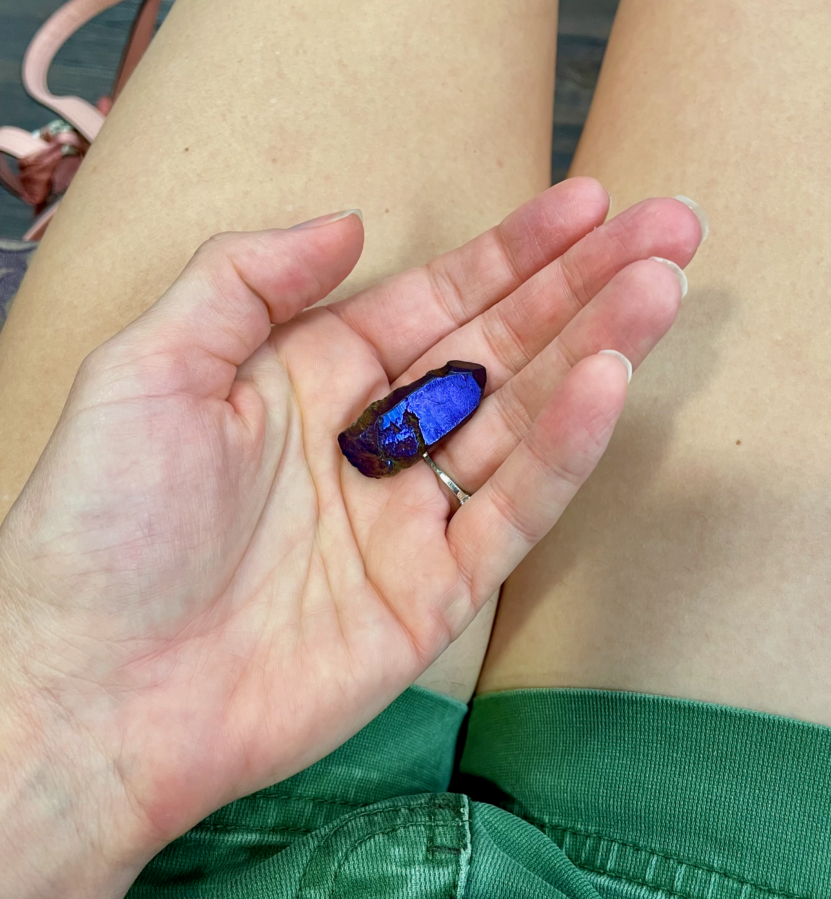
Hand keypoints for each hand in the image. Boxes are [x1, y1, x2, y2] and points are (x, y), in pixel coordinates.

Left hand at [0, 178, 699, 898]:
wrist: (91, 696)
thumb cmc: (99, 529)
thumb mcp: (149, 369)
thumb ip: (244, 279)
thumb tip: (350, 223)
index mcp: (308, 380)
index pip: (436, 300)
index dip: (515, 252)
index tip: (590, 202)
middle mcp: (369, 443)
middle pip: (500, 351)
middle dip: (584, 289)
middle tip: (671, 229)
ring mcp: (407, 523)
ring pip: (523, 424)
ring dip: (596, 354)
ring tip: (662, 290)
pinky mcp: (433, 599)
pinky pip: (511, 515)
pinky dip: (563, 453)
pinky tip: (607, 384)